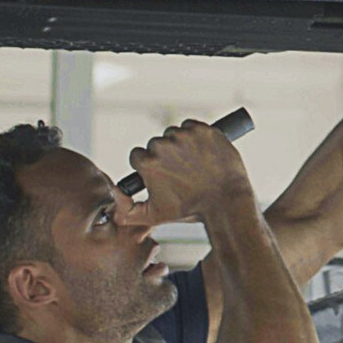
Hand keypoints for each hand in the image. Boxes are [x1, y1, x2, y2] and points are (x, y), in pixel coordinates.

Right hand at [123, 119, 253, 226]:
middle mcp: (164, 145)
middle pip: (156, 145)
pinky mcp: (203, 129)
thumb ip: (127, 211)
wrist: (226, 202)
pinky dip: (195, 136)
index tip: (162, 175)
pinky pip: (191, 126)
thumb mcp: (154, 216)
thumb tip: (115, 196)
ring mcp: (185, 135)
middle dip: (164, 156)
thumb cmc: (190, 210)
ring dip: (179, 145)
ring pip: (173, 134)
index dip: (149, 167)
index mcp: (148, 163)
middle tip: (181, 172)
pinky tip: (201, 153)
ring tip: (193, 164)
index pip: (138, 156)